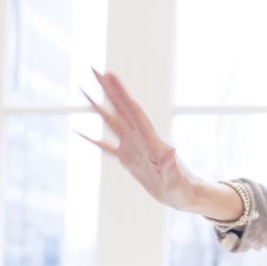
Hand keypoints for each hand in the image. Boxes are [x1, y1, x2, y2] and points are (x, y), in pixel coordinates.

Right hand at [81, 69, 243, 221]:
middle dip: (106, 89)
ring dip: (98, 107)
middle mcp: (139, 139)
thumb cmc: (184, 189)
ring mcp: (132, 148)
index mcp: (150, 140)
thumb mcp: (176, 180)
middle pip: (120, 109)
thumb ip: (171, 166)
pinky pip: (106, 147)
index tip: (109, 74)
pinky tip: (79, 131)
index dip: (121, 92)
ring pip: (111, 122)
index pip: (133, 111)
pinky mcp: (128, 160)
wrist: (187, 196)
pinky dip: (92, 139)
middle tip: (93, 69)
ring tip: (83, 90)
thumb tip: (171, 150)